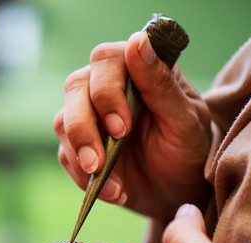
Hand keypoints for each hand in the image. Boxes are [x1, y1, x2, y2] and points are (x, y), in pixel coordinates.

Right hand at [53, 32, 211, 218]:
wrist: (178, 193)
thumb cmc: (187, 150)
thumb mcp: (184, 121)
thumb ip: (160, 83)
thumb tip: (138, 41)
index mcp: (135, 70)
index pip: (105, 60)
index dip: (106, 90)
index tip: (122, 128)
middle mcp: (106, 88)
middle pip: (75, 88)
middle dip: (84, 127)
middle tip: (102, 160)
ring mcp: (88, 117)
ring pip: (63, 122)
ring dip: (80, 154)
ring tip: (110, 184)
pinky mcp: (78, 147)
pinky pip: (65, 155)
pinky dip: (83, 177)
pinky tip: (115, 192)